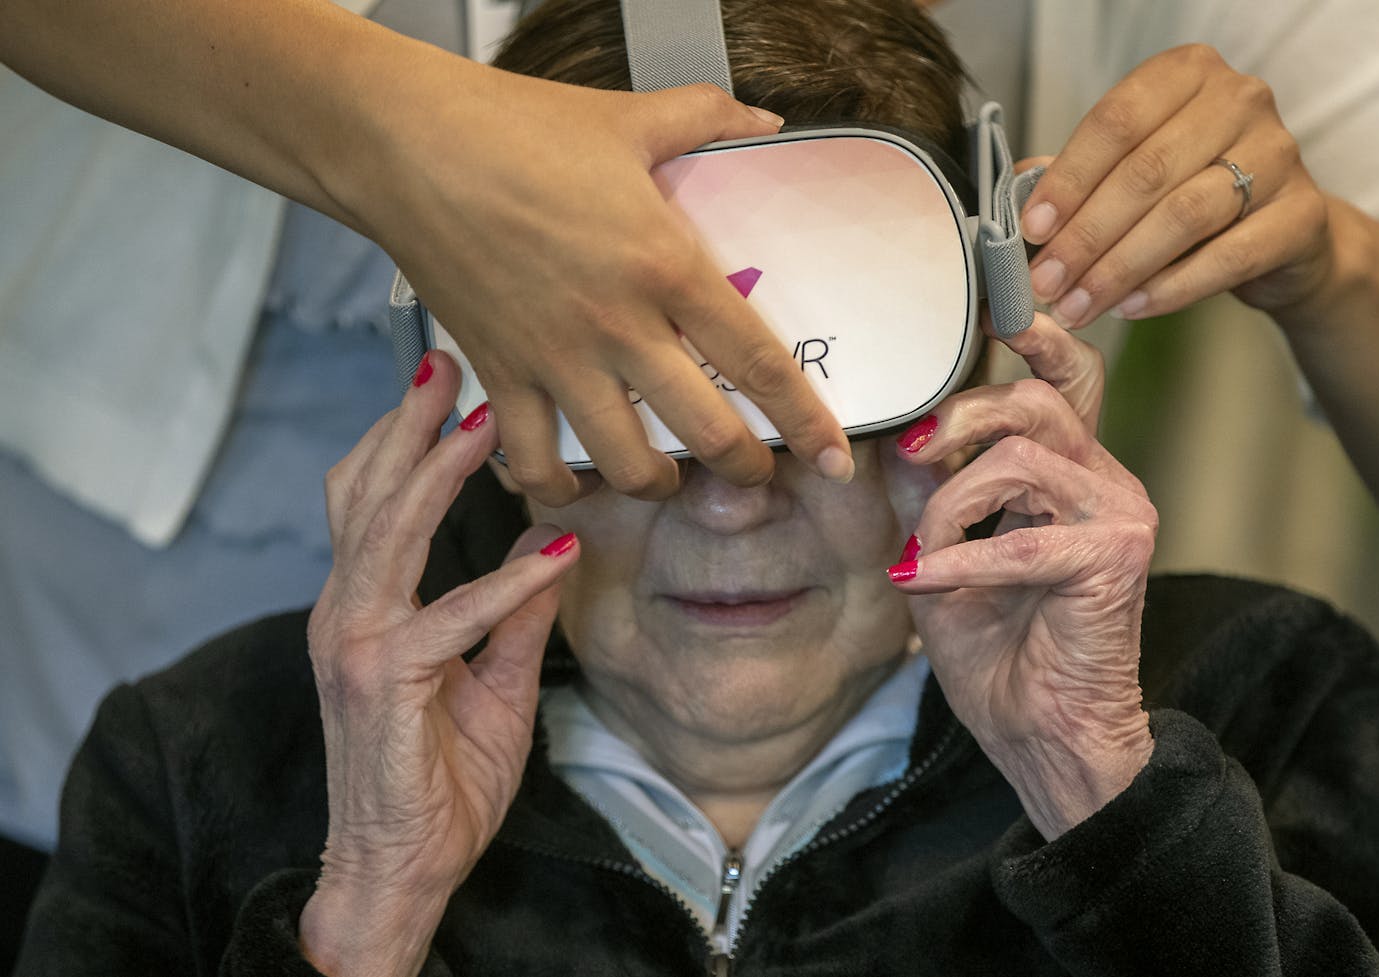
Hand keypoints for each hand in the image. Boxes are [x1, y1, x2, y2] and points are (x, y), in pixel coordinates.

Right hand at [298, 352, 576, 976]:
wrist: (398, 871)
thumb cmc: (434, 782)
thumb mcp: (491, 685)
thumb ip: (512, 617)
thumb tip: (548, 545)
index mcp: (363, 608)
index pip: (370, 504)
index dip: (400, 440)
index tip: (444, 387)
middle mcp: (346, 614)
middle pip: (368, 496)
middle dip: (408, 424)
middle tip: (449, 360)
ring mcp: (356, 645)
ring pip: (390, 534)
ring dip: (438, 471)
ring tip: (483, 418)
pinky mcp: (383, 684)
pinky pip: (449, 618)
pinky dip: (505, 582)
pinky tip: (554, 550)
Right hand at [360, 66, 853, 506]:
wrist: (408, 146)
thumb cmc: (517, 127)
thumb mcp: (629, 117)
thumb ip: (708, 118)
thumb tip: (764, 120)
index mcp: (665, 267)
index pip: (757, 361)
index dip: (805, 420)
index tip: (836, 459)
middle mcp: (619, 328)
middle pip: (706, 433)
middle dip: (746, 469)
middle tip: (757, 472)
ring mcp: (555, 361)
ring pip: (624, 465)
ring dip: (658, 486)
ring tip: (668, 478)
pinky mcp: (499, 375)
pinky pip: (531, 461)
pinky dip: (554, 488)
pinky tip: (573, 484)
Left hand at [887, 314, 1155, 838]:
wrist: (1043, 737)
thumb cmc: (999, 653)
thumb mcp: (942, 555)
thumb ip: (928, 494)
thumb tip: (897, 435)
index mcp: (1069, 474)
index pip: (1065, 380)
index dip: (1035, 337)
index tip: (992, 307)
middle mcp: (1103, 482)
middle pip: (1039, 400)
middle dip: (964, 414)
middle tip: (917, 450)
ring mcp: (1119, 516)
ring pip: (1022, 458)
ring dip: (950, 505)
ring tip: (925, 553)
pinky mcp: (1115, 559)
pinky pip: (1019, 540)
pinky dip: (959, 561)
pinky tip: (923, 582)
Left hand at [1019, 44, 1330, 328]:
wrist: (1279, 234)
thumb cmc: (1190, 190)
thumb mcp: (1131, 169)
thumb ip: (1078, 174)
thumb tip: (1015, 192)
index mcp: (1187, 73)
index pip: (1115, 122)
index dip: (1067, 180)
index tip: (1030, 230)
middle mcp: (1240, 100)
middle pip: (1146, 171)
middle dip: (1085, 235)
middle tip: (1046, 282)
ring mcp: (1279, 155)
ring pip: (1183, 215)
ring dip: (1119, 268)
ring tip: (1077, 305)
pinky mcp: (1301, 215)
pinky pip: (1227, 257)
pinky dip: (1170, 287)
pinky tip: (1129, 306)